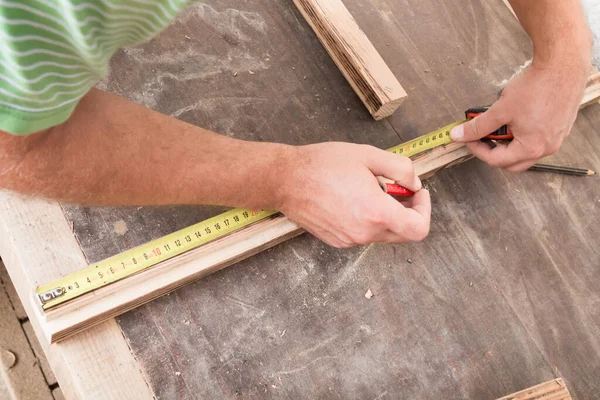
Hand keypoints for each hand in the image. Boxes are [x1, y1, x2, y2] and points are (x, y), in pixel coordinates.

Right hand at [276, 143, 430, 247]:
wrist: (286, 180)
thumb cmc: (323, 164)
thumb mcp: (368, 155)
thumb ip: (401, 169)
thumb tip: (414, 184)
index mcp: (375, 212)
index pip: (418, 229)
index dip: (425, 210)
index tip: (417, 193)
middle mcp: (364, 233)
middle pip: (403, 234)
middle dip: (408, 212)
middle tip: (400, 189)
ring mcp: (349, 240)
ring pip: (383, 234)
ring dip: (387, 216)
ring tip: (371, 190)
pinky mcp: (337, 241)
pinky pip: (364, 235)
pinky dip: (369, 221)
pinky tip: (354, 200)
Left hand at [450, 62, 588, 171]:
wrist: (562, 66)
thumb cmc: (535, 87)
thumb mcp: (500, 110)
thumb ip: (478, 126)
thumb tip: (458, 135)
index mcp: (531, 148)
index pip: (496, 160)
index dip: (477, 149)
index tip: (468, 138)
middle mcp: (547, 149)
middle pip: (512, 163)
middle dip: (494, 152)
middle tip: (482, 137)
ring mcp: (557, 139)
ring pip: (526, 152)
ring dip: (509, 143)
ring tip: (500, 124)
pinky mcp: (562, 127)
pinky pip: (539, 140)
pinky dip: (523, 135)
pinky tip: (517, 118)